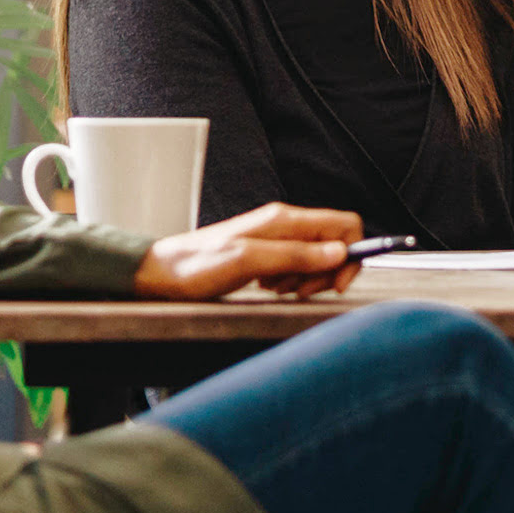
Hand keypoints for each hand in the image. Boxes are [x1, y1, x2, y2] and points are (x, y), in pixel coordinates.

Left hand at [135, 202, 367, 300]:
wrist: (160, 274)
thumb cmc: (194, 267)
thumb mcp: (248, 262)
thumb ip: (295, 256)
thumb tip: (338, 253)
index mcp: (284, 220)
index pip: (344, 224)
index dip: (353, 253)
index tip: (339, 281)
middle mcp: (284, 225)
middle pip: (334, 244)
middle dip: (327, 272)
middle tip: (302, 292)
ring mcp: (276, 239)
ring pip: (317, 258)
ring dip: (307, 280)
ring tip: (278, 289)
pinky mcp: (267, 254)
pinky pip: (296, 267)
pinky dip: (291, 283)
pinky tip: (269, 288)